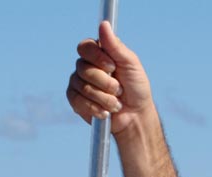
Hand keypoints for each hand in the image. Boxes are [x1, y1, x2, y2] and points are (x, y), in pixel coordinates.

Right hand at [66, 20, 152, 135]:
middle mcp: (85, 66)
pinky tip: (106, 112)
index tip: (113, 67)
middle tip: (119, 90)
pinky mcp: (76, 101)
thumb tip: (104, 24)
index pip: (85, 47)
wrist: (135, 116)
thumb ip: (116, 46)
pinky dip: (94, 108)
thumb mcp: (130, 64)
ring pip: (82, 87)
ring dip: (103, 98)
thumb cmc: (135, 88)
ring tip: (116, 104)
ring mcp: (78, 84)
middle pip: (83, 69)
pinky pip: (77, 101)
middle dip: (105, 83)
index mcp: (97, 53)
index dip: (97, 58)